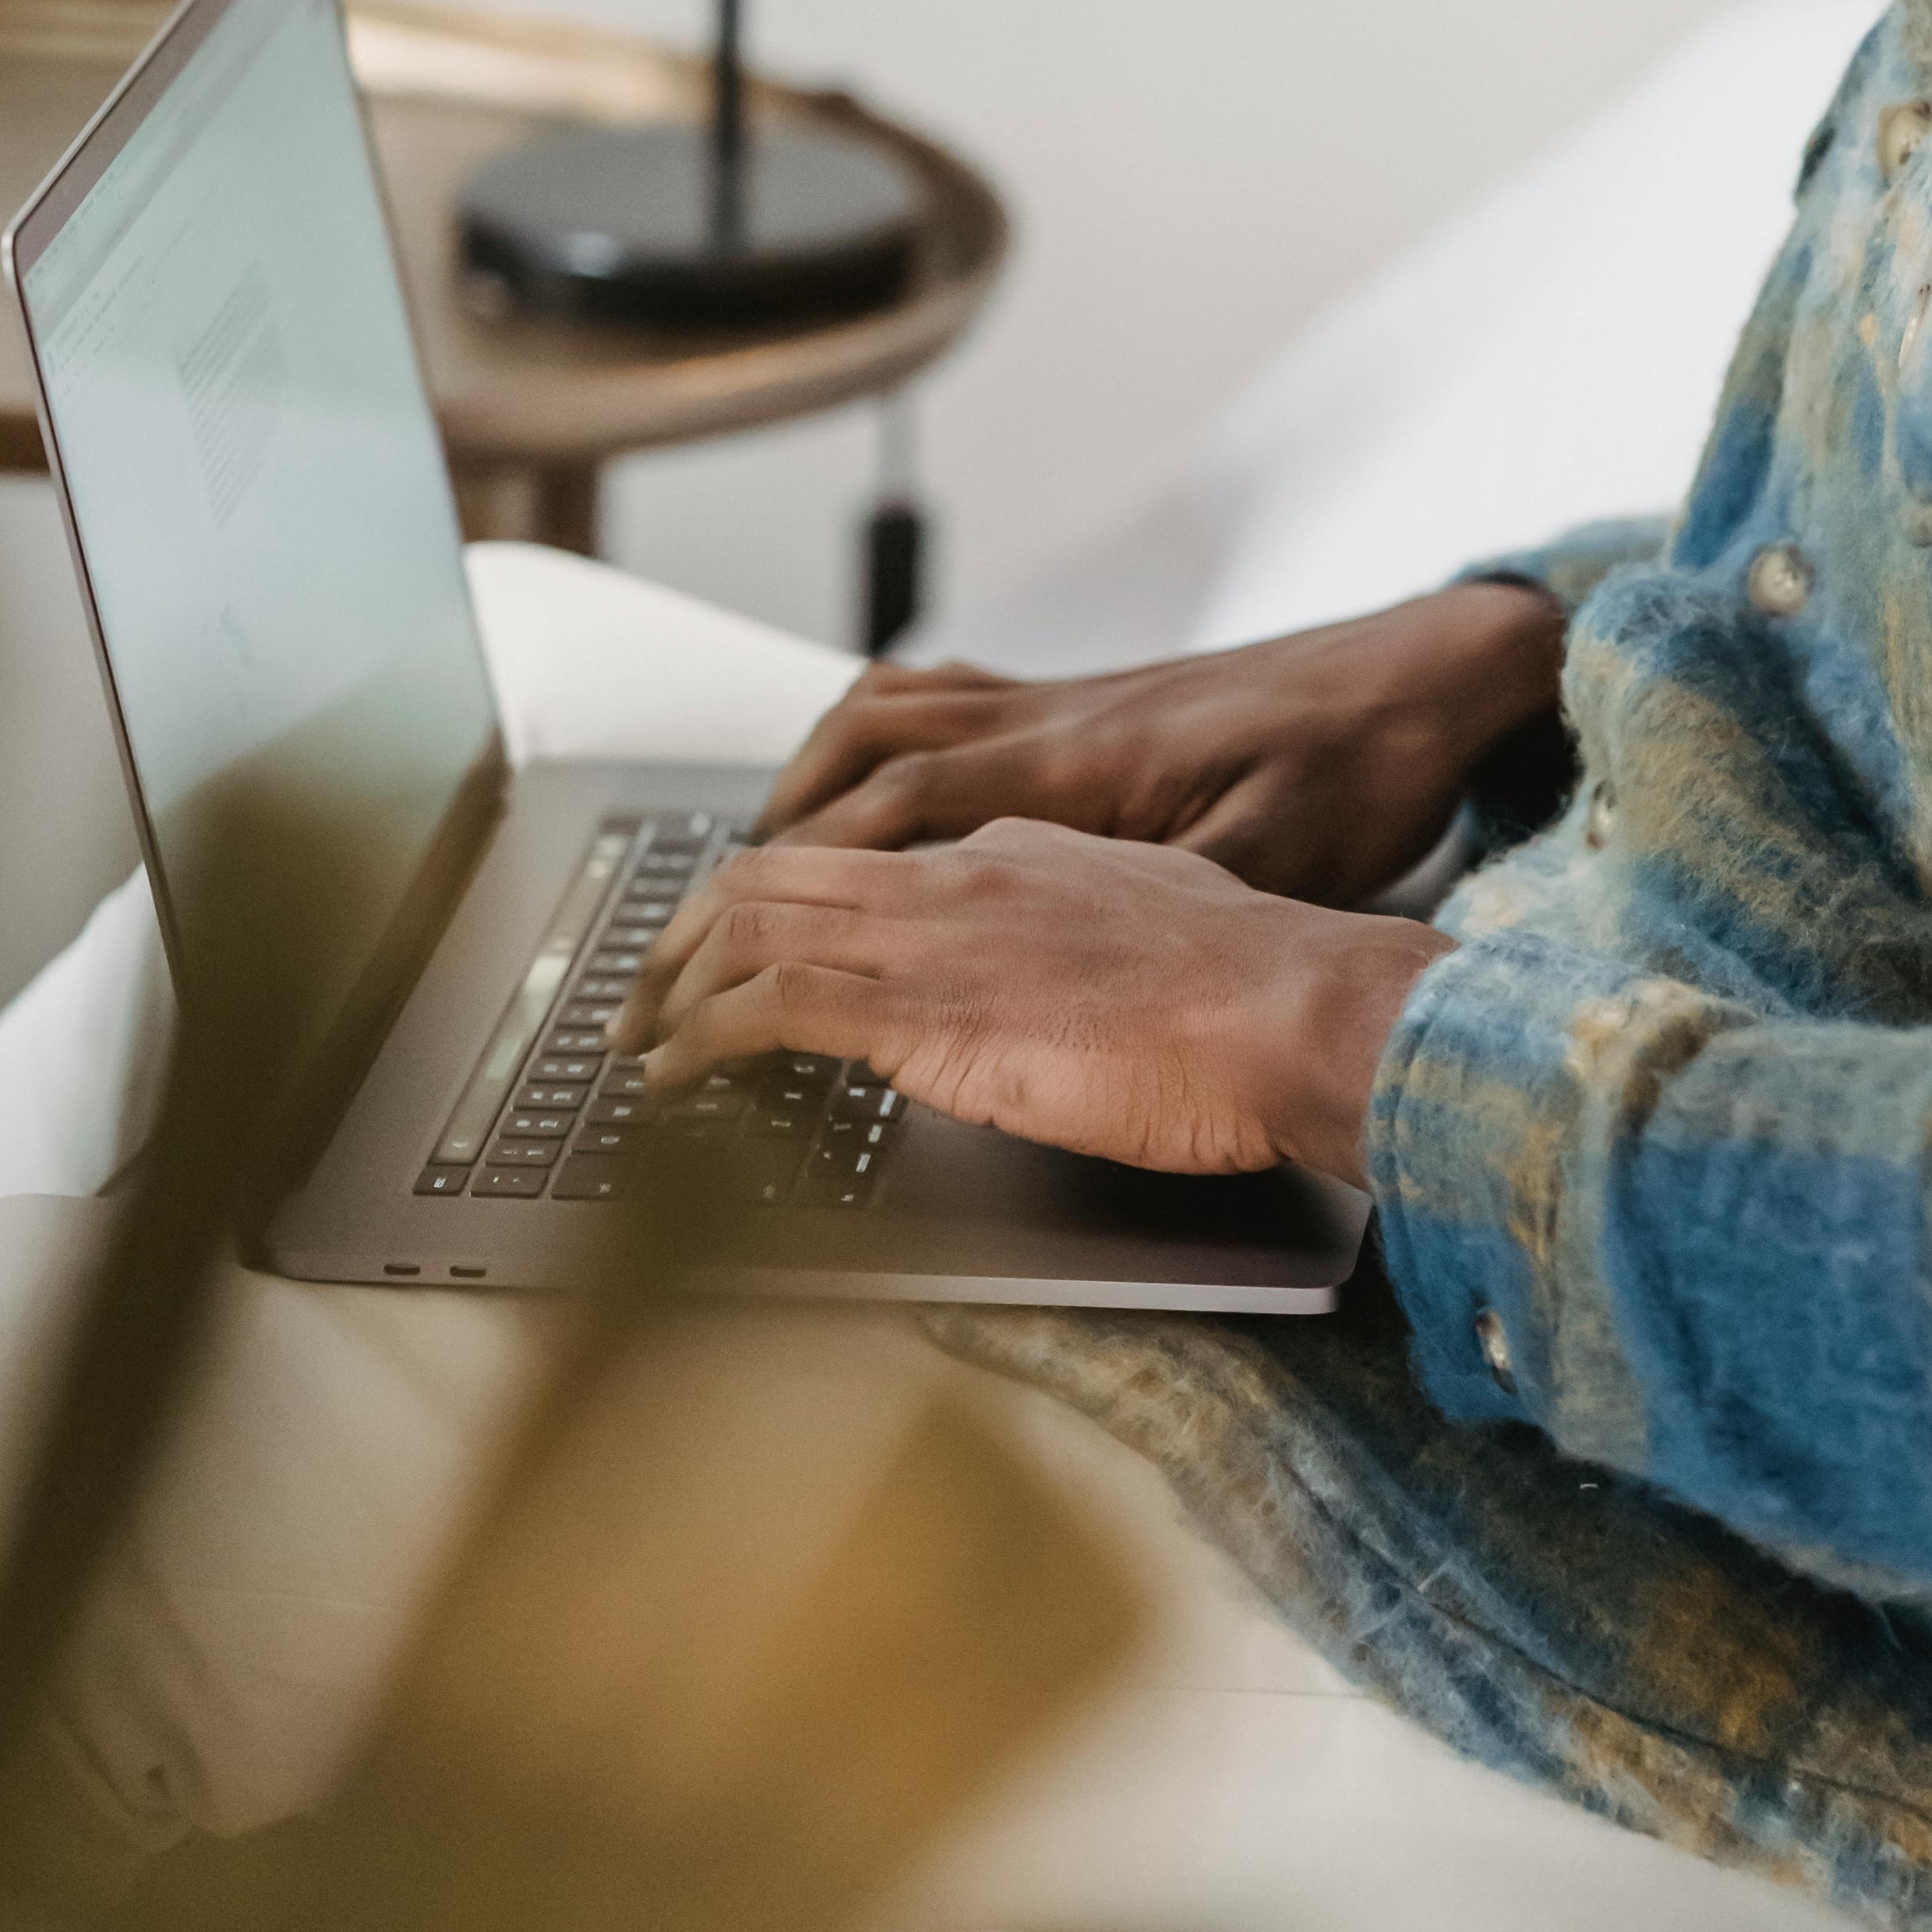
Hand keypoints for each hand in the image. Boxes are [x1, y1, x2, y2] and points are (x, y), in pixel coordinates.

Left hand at [614, 820, 1445, 1182]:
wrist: (1293, 1007)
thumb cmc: (1258, 987)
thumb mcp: (1161, 919)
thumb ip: (1092, 926)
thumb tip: (1065, 964)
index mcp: (1014, 850)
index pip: (860, 858)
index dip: (782, 899)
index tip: (745, 948)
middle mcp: (958, 874)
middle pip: (776, 872)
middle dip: (688, 933)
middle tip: (646, 992)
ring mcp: (936, 936)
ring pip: (751, 927)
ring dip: (674, 987)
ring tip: (638, 1043)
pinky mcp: (924, 1010)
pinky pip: (768, 1009)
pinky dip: (699, 1041)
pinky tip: (672, 1081)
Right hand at [746, 581, 1566, 906]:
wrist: (1416, 679)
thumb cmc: (1358, 768)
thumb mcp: (1279, 857)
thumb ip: (1175, 900)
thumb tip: (1086, 961)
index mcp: (1083, 762)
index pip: (905, 806)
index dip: (814, 867)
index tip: (741, 928)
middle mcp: (1053, 718)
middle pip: (869, 755)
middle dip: (779, 832)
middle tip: (713, 913)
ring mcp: (1065, 701)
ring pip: (892, 713)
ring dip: (815, 775)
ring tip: (763, 850)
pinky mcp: (1087, 703)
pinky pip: (946, 699)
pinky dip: (882, 737)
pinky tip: (873, 785)